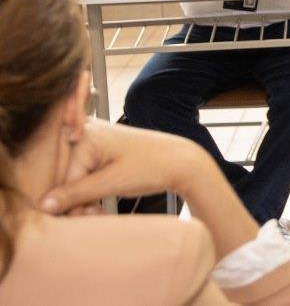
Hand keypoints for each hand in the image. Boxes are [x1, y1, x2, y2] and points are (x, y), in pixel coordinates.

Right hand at [39, 120, 209, 214]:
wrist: (182, 161)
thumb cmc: (151, 167)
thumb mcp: (111, 183)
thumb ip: (75, 194)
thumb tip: (44, 205)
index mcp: (86, 136)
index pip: (62, 178)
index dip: (70, 204)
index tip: (85, 219)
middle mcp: (86, 134)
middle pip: (66, 177)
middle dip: (77, 202)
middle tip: (95, 217)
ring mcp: (94, 142)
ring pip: (75, 179)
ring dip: (84, 200)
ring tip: (100, 214)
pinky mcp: (101, 151)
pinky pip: (85, 175)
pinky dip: (91, 192)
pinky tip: (100, 207)